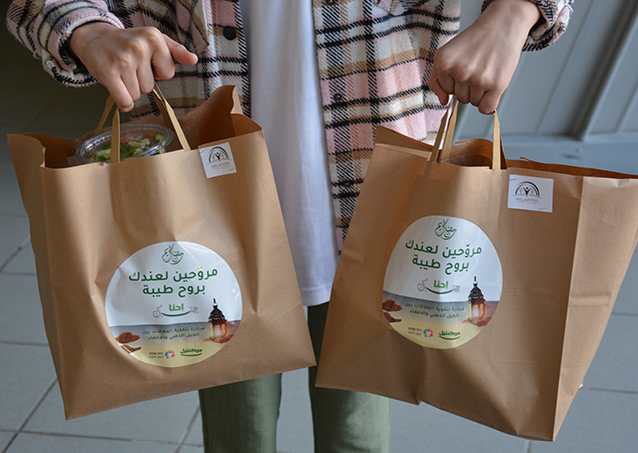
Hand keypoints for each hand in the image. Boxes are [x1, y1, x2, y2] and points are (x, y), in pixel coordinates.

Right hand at [69, 23, 197, 111]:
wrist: (95, 38)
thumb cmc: (129, 43)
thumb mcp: (155, 41)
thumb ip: (176, 52)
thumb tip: (194, 60)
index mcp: (154, 38)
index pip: (168, 74)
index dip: (156, 72)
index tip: (145, 61)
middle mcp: (140, 47)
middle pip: (150, 86)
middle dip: (140, 80)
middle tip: (129, 65)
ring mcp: (123, 60)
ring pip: (137, 94)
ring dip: (129, 88)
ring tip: (120, 71)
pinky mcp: (108, 72)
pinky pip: (125, 101)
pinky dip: (122, 102)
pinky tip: (117, 88)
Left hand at [429, 0, 540, 113]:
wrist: (501, 25)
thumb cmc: (474, 41)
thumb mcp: (446, 53)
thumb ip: (436, 79)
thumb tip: (443, 102)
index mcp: (444, 63)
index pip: (447, 91)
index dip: (458, 82)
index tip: (467, 66)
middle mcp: (460, 72)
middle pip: (461, 99)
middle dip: (469, 87)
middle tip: (479, 68)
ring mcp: (479, 79)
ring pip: (474, 103)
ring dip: (481, 92)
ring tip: (487, 72)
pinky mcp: (497, 84)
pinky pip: (487, 108)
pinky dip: (489, 104)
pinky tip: (492, 88)